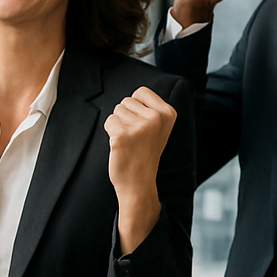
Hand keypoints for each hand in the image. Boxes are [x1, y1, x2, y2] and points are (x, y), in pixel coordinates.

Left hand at [104, 86, 176, 254]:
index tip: (142, 126)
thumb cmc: (144, 154)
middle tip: (135, 138)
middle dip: (125, 117)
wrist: (139, 184)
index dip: (135, 107)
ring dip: (117, 126)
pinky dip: (110, 133)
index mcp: (168, 113)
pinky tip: (121, 147)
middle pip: (126, 101)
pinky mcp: (123, 135)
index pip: (141, 91)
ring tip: (129, 143)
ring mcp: (140, 127)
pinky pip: (108, 122)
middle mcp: (156, 118)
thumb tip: (135, 93)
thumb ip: (150, 109)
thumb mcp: (158, 128)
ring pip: (116, 111)